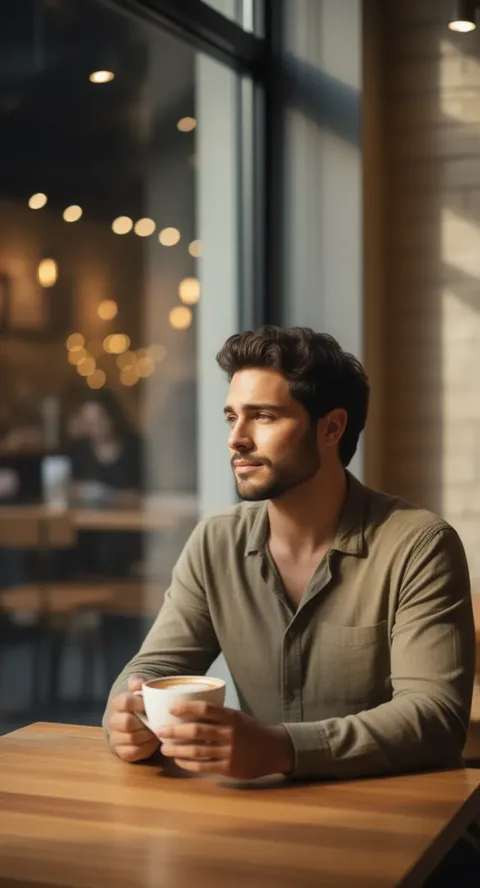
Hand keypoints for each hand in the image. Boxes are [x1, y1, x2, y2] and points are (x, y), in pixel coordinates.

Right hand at [107, 675, 159, 762]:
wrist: (137, 720)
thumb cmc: (142, 703)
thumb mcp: (142, 689)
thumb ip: (139, 682)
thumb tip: (136, 684)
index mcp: (118, 703)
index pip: (124, 702)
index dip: (139, 704)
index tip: (149, 705)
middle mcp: (113, 720)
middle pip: (127, 723)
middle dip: (144, 723)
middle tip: (156, 721)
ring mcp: (116, 737)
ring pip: (131, 738)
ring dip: (147, 735)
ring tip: (155, 730)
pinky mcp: (122, 751)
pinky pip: (133, 752)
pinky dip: (146, 747)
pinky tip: (151, 741)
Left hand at [157, 702, 294, 778]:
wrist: (274, 750)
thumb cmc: (252, 731)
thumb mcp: (238, 717)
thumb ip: (219, 716)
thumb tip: (190, 712)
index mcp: (232, 717)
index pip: (206, 709)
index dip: (186, 708)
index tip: (171, 708)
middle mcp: (230, 733)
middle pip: (197, 731)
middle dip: (175, 731)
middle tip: (160, 731)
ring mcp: (229, 752)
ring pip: (197, 751)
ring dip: (177, 750)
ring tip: (164, 748)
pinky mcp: (229, 769)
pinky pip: (203, 766)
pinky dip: (188, 764)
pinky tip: (179, 761)